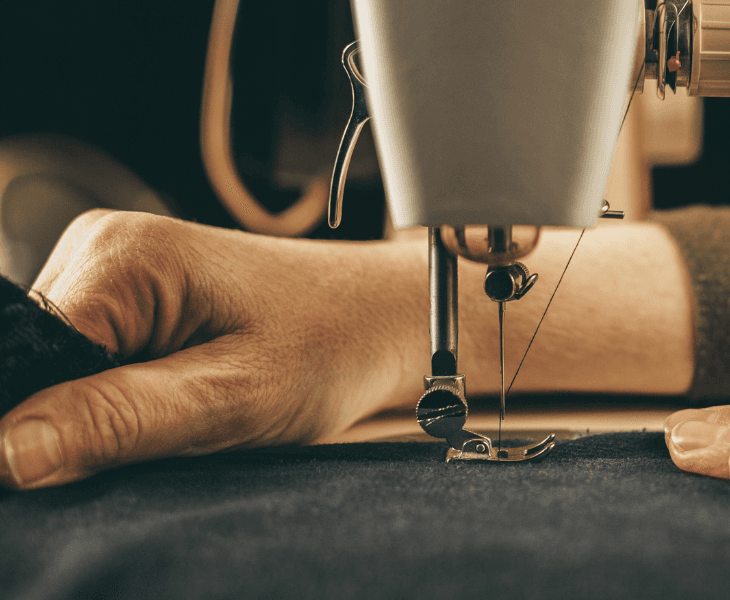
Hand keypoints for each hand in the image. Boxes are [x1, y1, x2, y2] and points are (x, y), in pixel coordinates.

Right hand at [1, 210, 427, 489]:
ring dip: (100, 413)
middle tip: (164, 434)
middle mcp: (104, 250)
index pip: (19, 354)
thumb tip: (4, 453)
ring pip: (56, 371)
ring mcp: (114, 274)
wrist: (379, 321)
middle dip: (76, 420)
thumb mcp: (233, 397)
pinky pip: (88, 364)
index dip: (39, 425)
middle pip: (32, 364)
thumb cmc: (331, 344)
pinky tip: (173, 402)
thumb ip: (118, 420)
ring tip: (180, 414)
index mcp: (122, 257)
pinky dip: (118, 400)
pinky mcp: (130, 302)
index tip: (94, 460)